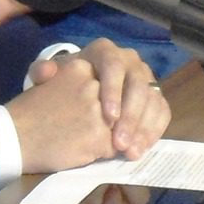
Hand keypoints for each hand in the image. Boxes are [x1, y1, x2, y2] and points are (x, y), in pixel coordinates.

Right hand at [5, 57, 111, 173]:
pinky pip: (114, 148)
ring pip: (119, 127)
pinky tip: (83, 151)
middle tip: (84, 128)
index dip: (101, 101)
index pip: (107, 84)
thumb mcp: (50, 82)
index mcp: (81, 66)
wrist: (12, 136)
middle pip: (117, 105)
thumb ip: (77, 82)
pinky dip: (103, 153)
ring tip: (83, 141)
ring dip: (108, 137)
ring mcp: (100, 112)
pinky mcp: (100, 137)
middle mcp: (94, 85)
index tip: (86, 111)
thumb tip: (101, 92)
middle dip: (109, 120)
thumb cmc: (27, 112)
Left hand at [39, 39, 169, 159]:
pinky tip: (141, 149)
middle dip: (131, 116)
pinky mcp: (155, 96)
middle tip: (119, 143)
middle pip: (138, 85)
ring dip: (144, 128)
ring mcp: (145, 78)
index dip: (113, 91)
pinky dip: (154, 131)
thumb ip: (42, 73)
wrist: (79, 88)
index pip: (113, 66)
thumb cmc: (64, 83)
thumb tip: (45, 72)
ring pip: (153, 100)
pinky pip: (162, 111)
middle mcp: (130, 60)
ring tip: (130, 152)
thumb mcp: (49, 76)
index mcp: (105, 51)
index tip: (108, 117)